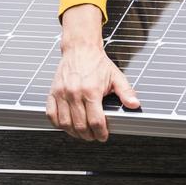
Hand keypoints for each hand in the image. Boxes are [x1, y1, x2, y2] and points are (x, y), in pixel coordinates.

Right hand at [47, 3, 139, 141]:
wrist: (80, 48)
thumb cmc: (97, 63)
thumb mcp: (116, 76)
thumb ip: (126, 92)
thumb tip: (134, 105)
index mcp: (91, 91)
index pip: (96, 121)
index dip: (101, 133)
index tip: (103, 135)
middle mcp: (75, 93)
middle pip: (80, 126)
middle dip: (88, 135)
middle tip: (93, 136)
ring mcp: (62, 93)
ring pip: (65, 123)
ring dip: (74, 133)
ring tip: (81, 133)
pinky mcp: (52, 92)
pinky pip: (51, 114)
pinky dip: (57, 124)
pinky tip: (66, 125)